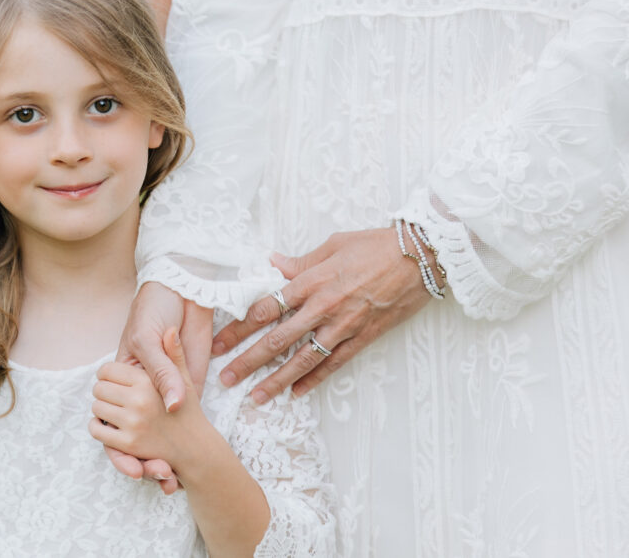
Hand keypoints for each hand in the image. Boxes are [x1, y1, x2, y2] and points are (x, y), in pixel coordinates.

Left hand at [91, 328, 208, 479]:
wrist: (198, 448)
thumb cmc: (190, 411)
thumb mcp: (185, 378)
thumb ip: (174, 354)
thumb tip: (171, 330)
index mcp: (149, 382)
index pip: (107, 370)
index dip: (108, 375)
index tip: (116, 381)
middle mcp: (140, 401)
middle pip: (99, 388)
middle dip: (105, 391)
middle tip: (115, 395)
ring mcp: (134, 423)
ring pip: (96, 407)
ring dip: (102, 408)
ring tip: (114, 408)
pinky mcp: (129, 444)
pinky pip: (97, 430)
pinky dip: (98, 427)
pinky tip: (109, 424)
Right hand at [109, 283, 212, 491]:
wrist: (182, 291)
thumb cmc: (155, 310)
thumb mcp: (150, 341)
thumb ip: (161, 373)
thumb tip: (172, 407)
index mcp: (120, 380)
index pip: (109, 424)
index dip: (117, 449)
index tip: (134, 469)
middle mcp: (138, 391)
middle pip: (130, 438)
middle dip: (141, 461)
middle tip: (158, 475)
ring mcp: (162, 392)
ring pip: (152, 437)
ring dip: (158, 460)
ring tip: (169, 478)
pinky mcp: (185, 388)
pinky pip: (178, 420)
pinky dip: (178, 446)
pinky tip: (181, 467)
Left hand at [213, 228, 430, 400]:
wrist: (422, 256)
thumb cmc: (376, 245)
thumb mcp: (333, 245)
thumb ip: (300, 261)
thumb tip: (272, 263)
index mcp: (311, 281)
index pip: (265, 307)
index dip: (239, 327)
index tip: (219, 341)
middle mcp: (323, 306)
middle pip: (277, 339)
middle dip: (248, 361)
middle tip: (226, 378)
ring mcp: (344, 325)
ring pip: (303, 358)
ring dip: (277, 380)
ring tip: (256, 397)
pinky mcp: (364, 337)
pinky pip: (335, 363)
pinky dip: (315, 380)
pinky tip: (297, 393)